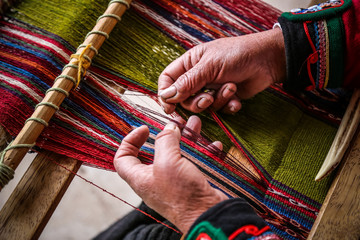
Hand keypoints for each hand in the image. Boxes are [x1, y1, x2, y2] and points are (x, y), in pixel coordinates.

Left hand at [114, 116, 227, 233]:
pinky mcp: (190, 184)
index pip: (122, 158)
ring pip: (177, 155)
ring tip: (195, 124)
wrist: (207, 215)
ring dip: (186, 139)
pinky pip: (193, 163)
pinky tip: (213, 145)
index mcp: (140, 178)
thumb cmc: (182, 194)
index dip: (129, 141)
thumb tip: (169, 128)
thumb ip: (166, 141)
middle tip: (176, 123)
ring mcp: (173, 183)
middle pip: (154, 153)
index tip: (145, 129)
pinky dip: (201, 152)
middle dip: (166, 135)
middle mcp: (154, 180)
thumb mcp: (168, 162)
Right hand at [158, 28, 284, 113]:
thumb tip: (166, 96)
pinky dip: (228, 106)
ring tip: (231, 88)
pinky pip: (220, 110)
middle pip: (184, 98)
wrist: (268, 59)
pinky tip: (237, 98)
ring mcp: (212, 88)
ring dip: (217, 101)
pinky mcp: (226, 97)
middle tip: (208, 99)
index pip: (167, 80)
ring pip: (203, 106)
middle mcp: (199, 76)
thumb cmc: (237, 55)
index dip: (166, 94)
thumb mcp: (209, 67)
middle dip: (197, 102)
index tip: (169, 108)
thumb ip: (187, 82)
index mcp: (190, 63)